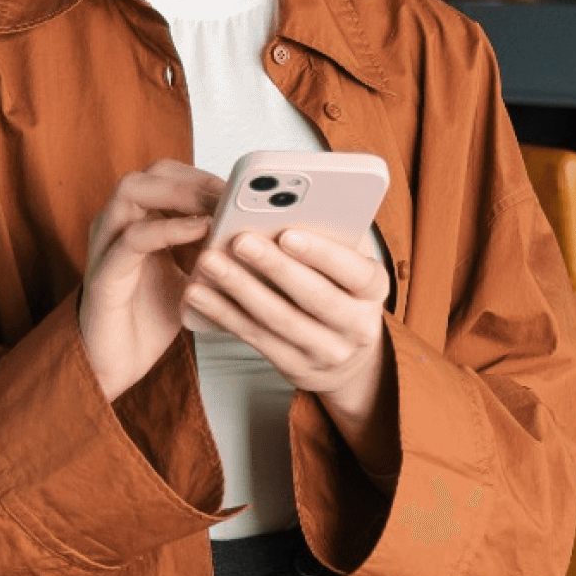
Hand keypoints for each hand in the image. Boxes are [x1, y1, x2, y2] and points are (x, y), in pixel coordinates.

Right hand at [79, 161, 224, 400]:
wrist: (118, 364)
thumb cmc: (151, 317)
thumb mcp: (193, 276)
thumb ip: (214, 252)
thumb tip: (264, 237)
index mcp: (138, 220)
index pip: (170, 176)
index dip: (206, 176)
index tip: (242, 190)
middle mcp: (117, 224)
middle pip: (151, 174)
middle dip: (196, 178)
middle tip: (234, 194)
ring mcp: (106, 244)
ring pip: (133, 192)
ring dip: (180, 193)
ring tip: (219, 207)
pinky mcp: (103, 273)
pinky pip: (132, 238)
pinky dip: (168, 228)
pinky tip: (201, 229)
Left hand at [180, 229, 398, 482]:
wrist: (349, 356)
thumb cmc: (341, 288)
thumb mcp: (348, 263)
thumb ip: (330, 237)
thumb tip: (287, 207)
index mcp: (375, 290)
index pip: (355, 271)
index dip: (322, 253)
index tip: (287, 233)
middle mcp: (357, 326)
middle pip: (313, 296)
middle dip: (273, 266)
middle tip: (238, 240)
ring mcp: (327, 352)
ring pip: (278, 320)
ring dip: (239, 289)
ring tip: (210, 262)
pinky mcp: (295, 368)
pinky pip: (256, 339)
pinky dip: (224, 314)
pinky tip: (200, 293)